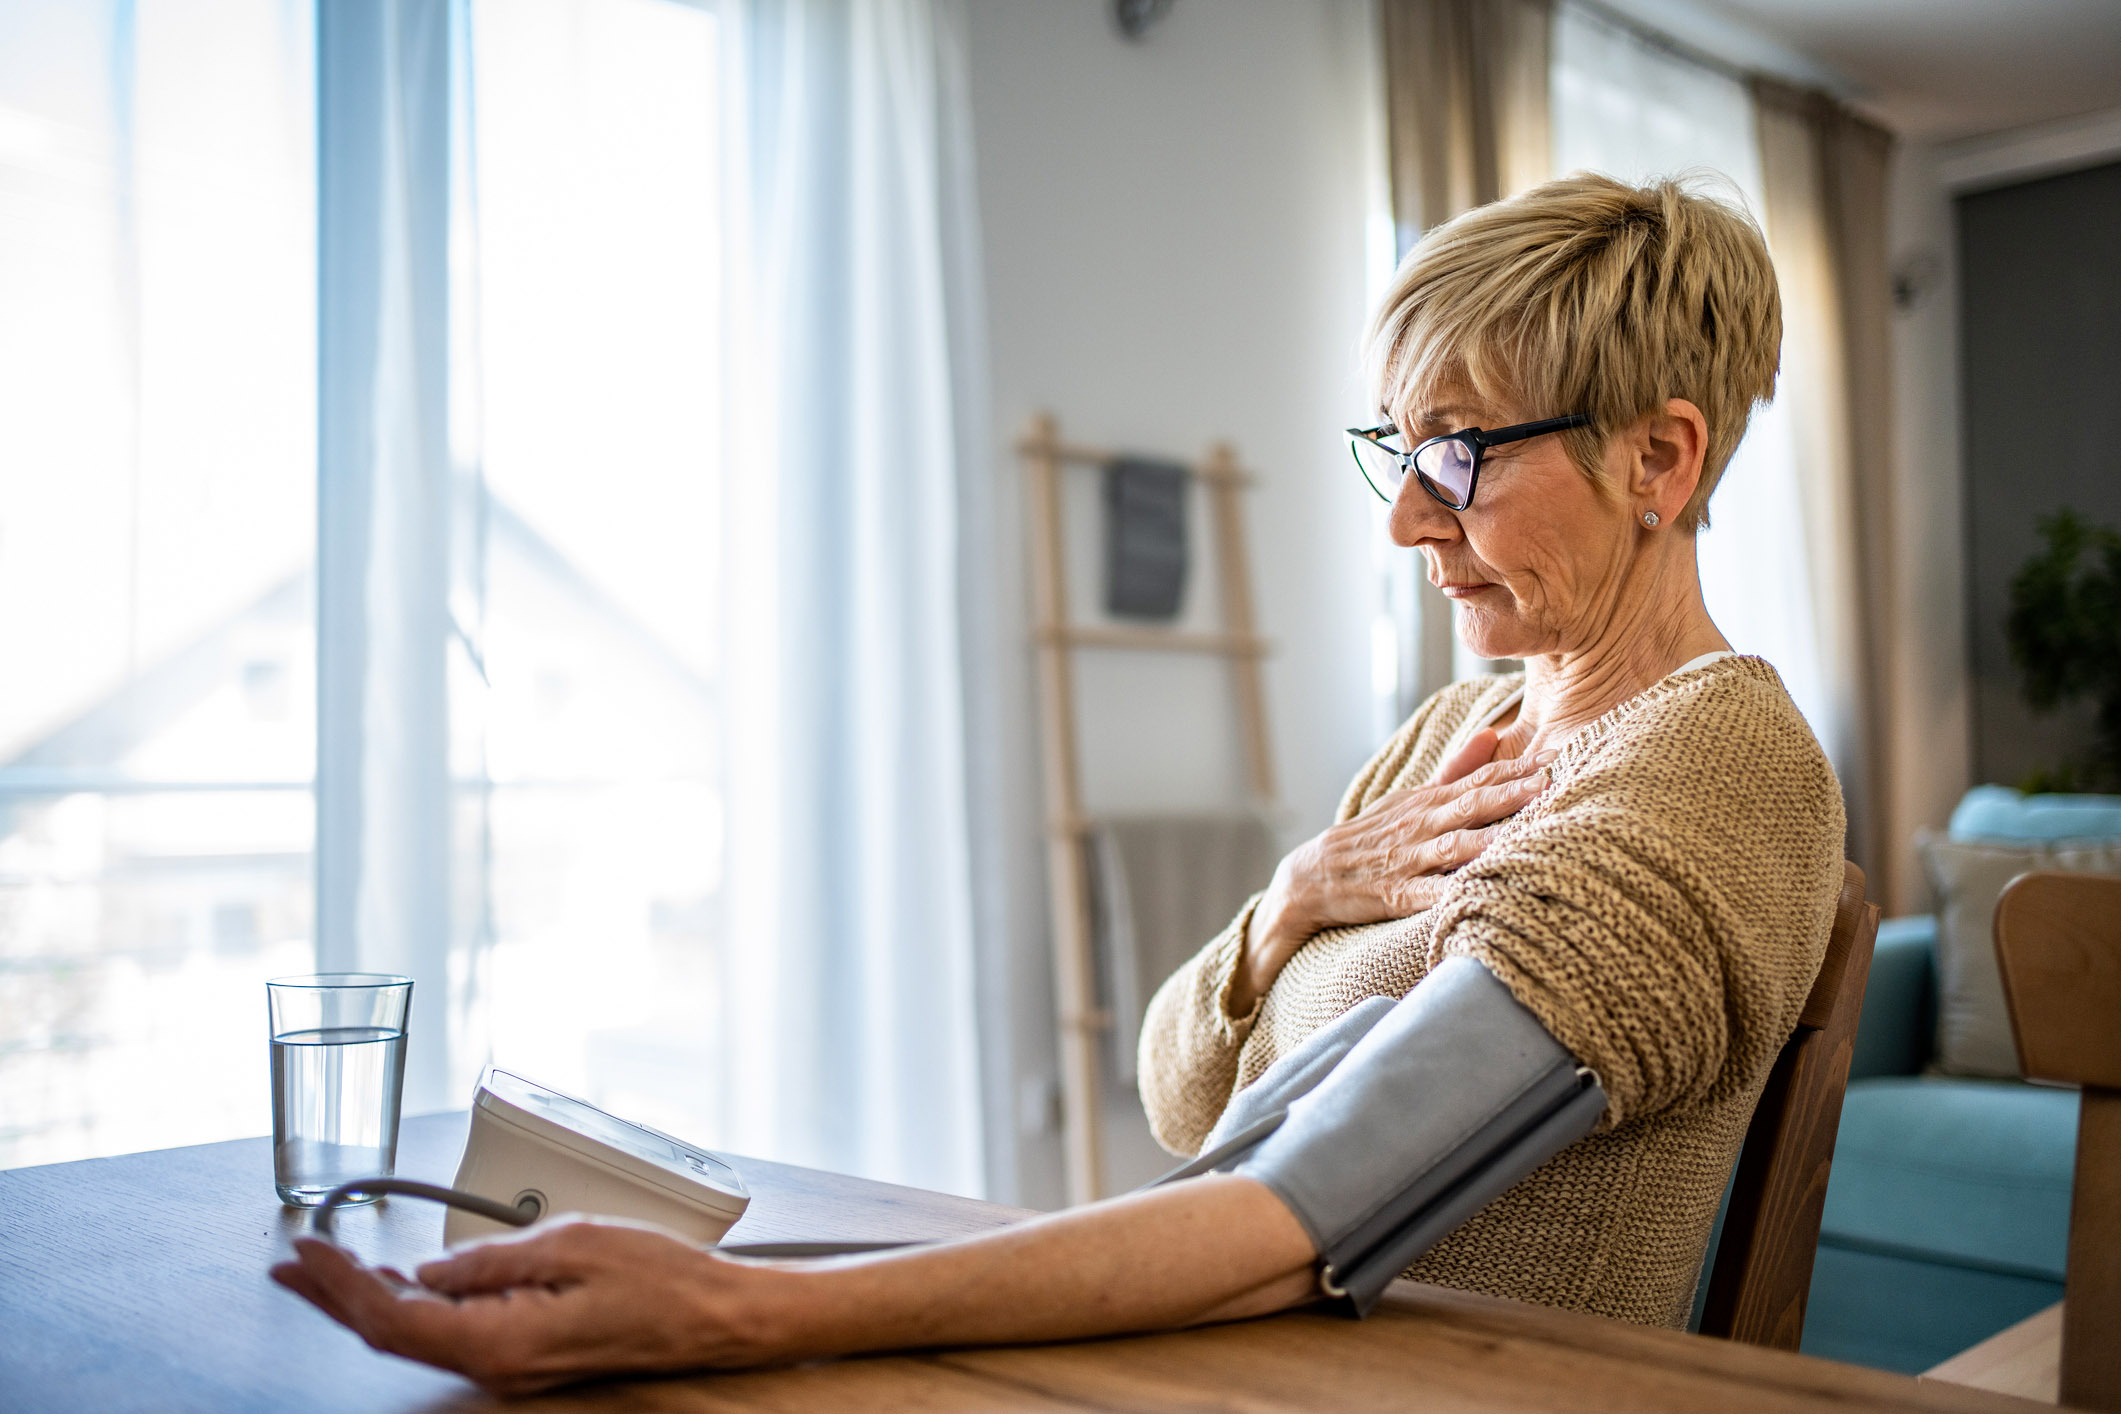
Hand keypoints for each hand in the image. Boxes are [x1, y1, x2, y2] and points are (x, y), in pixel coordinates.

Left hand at [270, 1218, 785, 1394]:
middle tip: (292, 1265)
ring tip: (328, 1270)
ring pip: (420, 1335)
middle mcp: (499, 1366)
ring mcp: (512, 1364)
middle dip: (337, 1297)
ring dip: (371, 1301)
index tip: (307, 1252)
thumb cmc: (663, 1281)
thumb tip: (430, 1269)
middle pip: (394, 1335)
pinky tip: (401, 1285)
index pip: (393, 1320)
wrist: (718, 1315)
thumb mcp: (572, 1243)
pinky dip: (416, 1306)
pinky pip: (454, 1333)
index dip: (341, 1286)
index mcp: (501, 1343)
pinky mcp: (527, 1353)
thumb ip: (490, 1259)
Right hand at [1229, 729, 1554, 1015]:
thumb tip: (1493, 734)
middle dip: (1514, 794)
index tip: (1558, 756)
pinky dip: (1453, 893)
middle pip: (1474, 805)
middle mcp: (1422, 825)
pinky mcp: (1398, 894)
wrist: (1315, 873)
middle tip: (1553, 783)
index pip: (1480, 778)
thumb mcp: (1411, 797)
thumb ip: (1456, 769)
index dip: (1519, 768)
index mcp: (1429, 801)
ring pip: (1457, 846)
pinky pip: (1430, 895)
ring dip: (1493, 839)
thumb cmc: (1373, 835)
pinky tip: (1481, 894)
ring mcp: (1410, 859)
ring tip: (1528, 834)